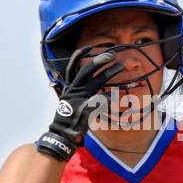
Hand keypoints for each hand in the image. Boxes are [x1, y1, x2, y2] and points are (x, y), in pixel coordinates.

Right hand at [37, 45, 123, 160]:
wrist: (61, 136)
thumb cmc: (69, 120)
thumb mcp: (70, 103)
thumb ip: (79, 93)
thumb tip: (88, 87)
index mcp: (69, 88)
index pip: (72, 67)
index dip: (80, 55)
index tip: (90, 47)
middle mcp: (73, 91)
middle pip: (87, 70)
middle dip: (100, 60)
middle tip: (113, 54)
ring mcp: (79, 100)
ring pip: (97, 82)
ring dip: (110, 73)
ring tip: (121, 67)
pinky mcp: (85, 110)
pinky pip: (101, 100)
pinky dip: (111, 96)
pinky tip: (118, 94)